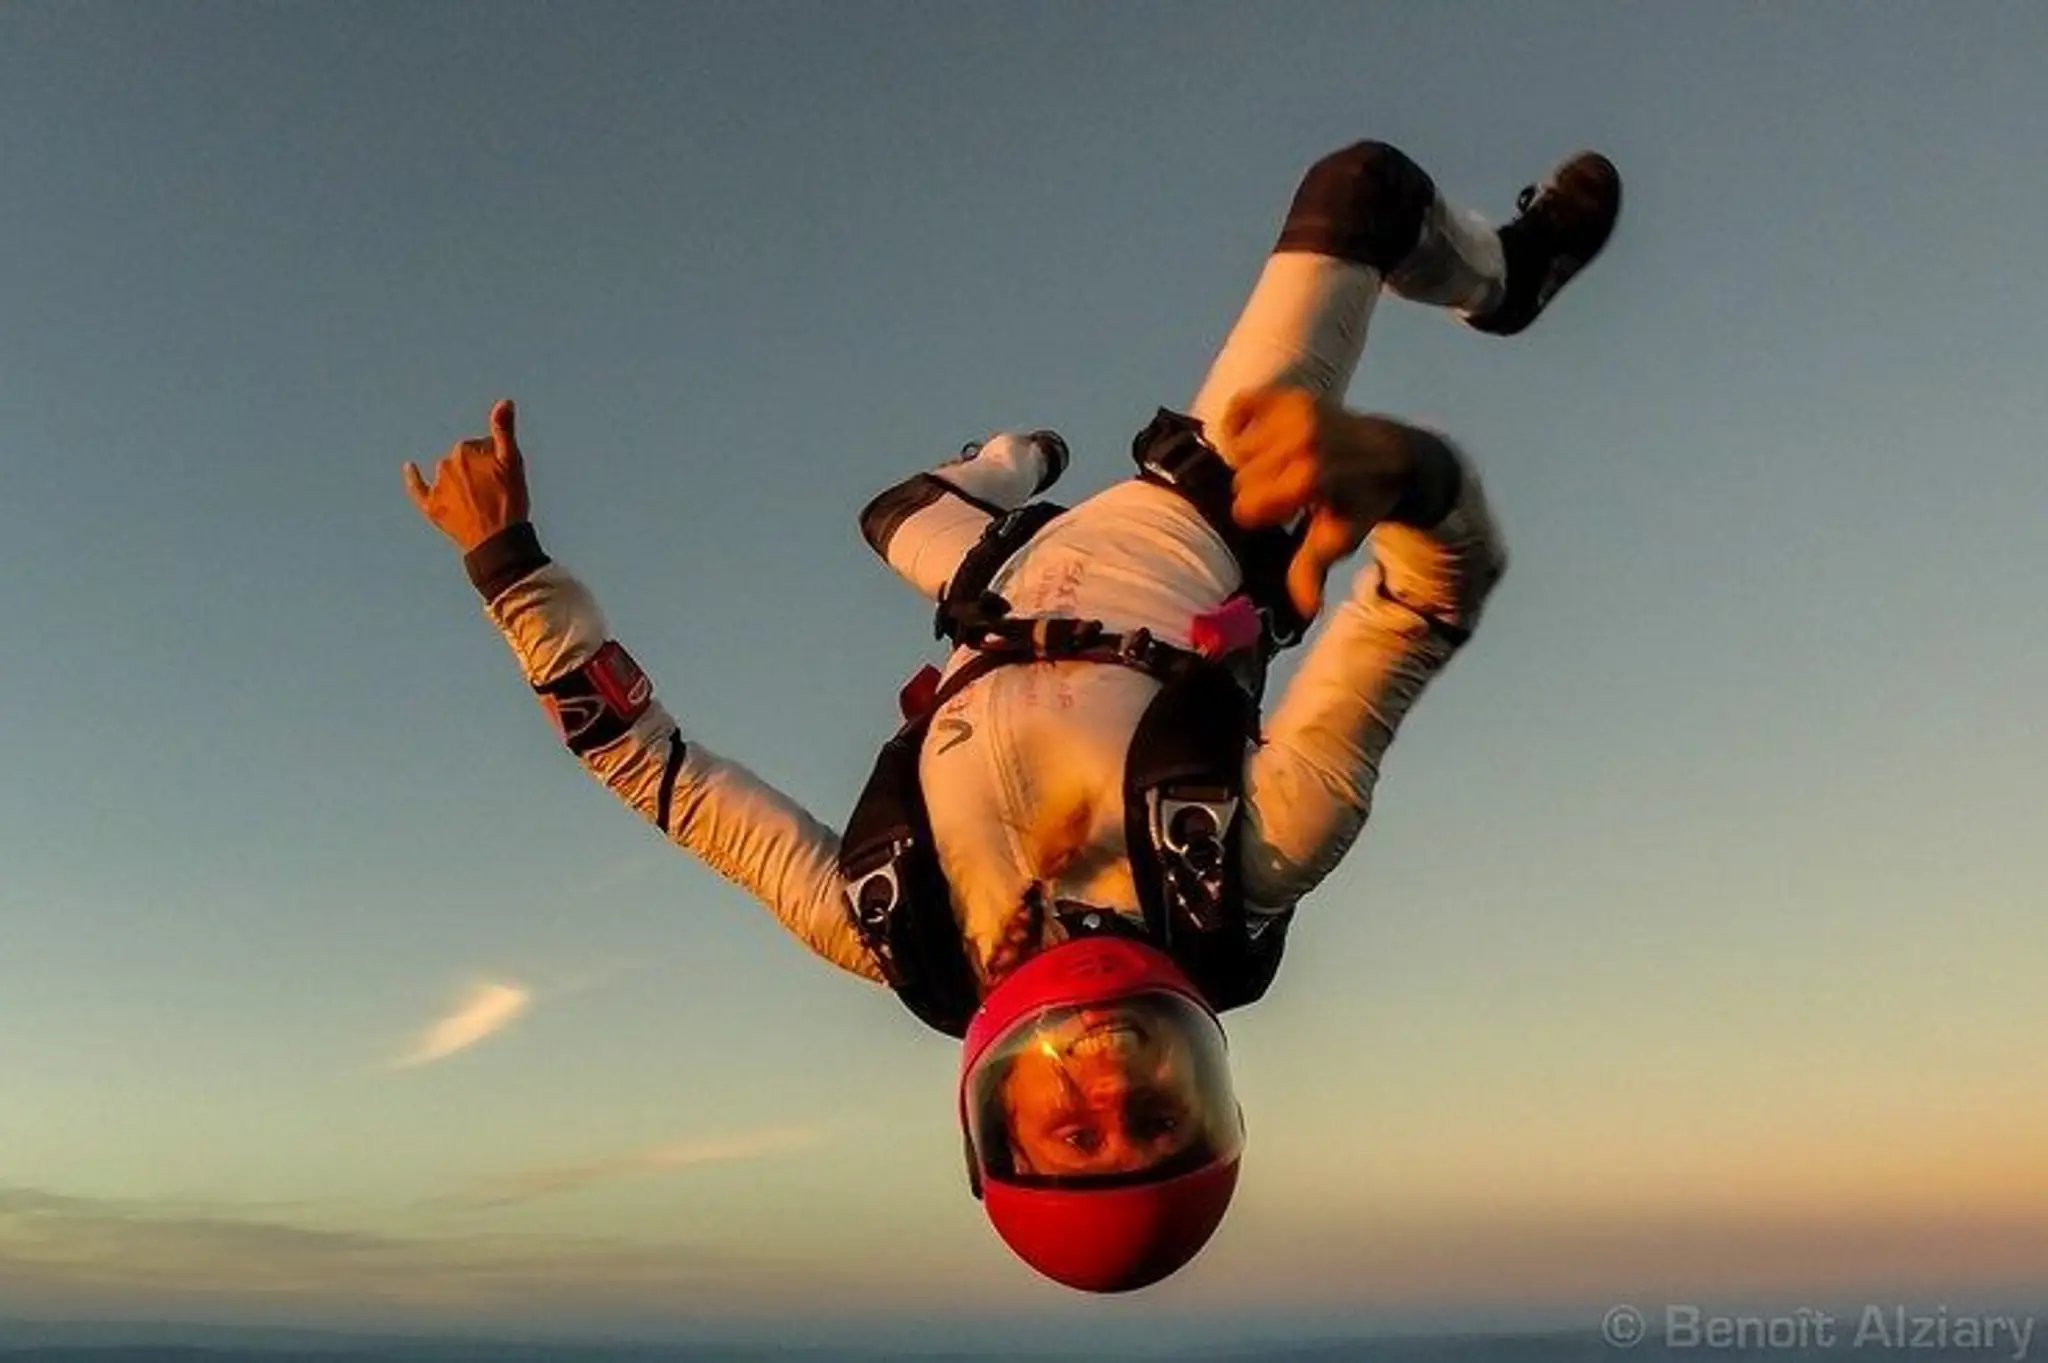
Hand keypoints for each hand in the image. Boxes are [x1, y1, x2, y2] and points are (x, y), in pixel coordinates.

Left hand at [404, 399, 530, 553]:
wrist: (497, 541)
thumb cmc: (509, 501)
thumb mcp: (512, 463)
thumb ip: (504, 430)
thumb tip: (503, 401)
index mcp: (464, 451)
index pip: (481, 447)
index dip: (495, 460)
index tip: (505, 477)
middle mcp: (446, 465)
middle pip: (464, 460)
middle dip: (477, 469)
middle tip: (495, 491)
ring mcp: (437, 487)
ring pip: (448, 474)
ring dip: (460, 480)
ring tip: (480, 501)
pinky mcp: (431, 507)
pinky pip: (417, 488)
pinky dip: (413, 477)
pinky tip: (409, 467)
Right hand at [1217, 386, 1412, 618]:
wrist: (1393, 454)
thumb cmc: (1361, 502)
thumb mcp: (1339, 537)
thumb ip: (1312, 568)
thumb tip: (1304, 608)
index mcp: (1311, 479)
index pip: (1247, 507)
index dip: (1262, 516)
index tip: (1284, 514)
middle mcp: (1303, 441)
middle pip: (1241, 480)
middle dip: (1258, 489)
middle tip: (1288, 490)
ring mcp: (1297, 412)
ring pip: (1238, 448)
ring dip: (1252, 460)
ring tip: (1281, 464)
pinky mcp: (1291, 394)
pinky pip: (1241, 406)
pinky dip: (1242, 421)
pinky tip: (1259, 437)